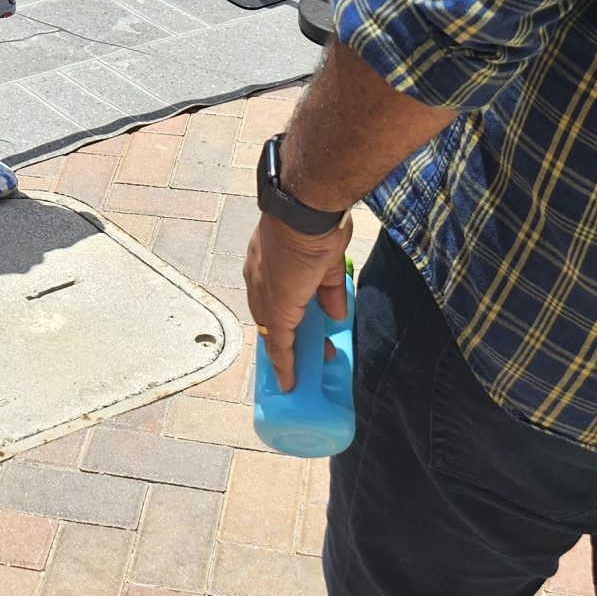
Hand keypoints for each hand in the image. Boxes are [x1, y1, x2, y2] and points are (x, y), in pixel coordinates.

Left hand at [245, 211, 352, 391]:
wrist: (307, 213)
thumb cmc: (318, 225)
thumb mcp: (328, 261)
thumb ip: (329, 290)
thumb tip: (337, 314)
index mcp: (268, 260)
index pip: (271, 294)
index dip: (283, 315)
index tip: (296, 329)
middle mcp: (260, 278)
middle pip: (270, 316)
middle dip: (289, 337)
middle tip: (308, 351)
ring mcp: (266, 295)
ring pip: (275, 333)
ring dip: (291, 355)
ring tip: (306, 372)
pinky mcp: (276, 311)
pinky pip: (279, 344)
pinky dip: (285, 365)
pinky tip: (290, 382)